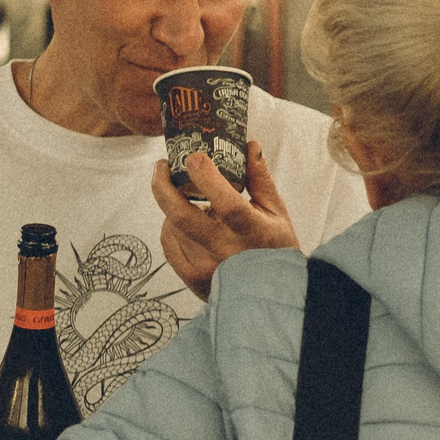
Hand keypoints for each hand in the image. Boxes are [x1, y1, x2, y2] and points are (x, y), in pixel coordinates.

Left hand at [155, 139, 299, 302]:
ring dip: (175, 206)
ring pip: (173, 226)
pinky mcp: (191, 277)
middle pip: (182, 216)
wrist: (270, 294)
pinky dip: (171, 228)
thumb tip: (249, 145)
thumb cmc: (276, 248)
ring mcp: (206, 267)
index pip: (228, 204)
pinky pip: (169, 244)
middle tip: (162, 166)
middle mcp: (226, 251)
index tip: (194, 156)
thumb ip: (260, 179)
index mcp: (253, 232)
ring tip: (189, 199)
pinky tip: (182, 222)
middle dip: (163, 186)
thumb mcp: (277, 213)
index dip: (208, 178)